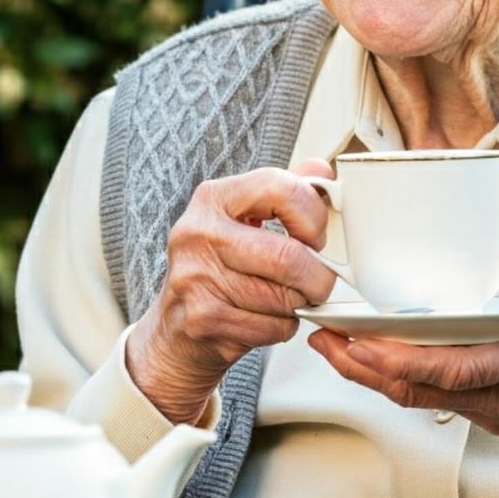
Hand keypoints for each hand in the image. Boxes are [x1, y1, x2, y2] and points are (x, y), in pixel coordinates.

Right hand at [126, 158, 336, 423]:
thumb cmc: (219, 265)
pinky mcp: (203, 319)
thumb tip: (322, 169)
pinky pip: (272, 326)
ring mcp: (196, 277)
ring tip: (286, 298)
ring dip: (299, 304)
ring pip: (283, 296)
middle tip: (318, 281)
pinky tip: (266, 319)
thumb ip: (285, 192)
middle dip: (317, 276)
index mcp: (213, 198)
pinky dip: (283, 327)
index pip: (280, 189)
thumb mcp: (246, 218)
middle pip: (287, 256)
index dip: (313, 217)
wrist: (176, 326)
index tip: (316, 237)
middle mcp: (198, 233)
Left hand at [308, 264, 498, 477]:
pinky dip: (391, 377)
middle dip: (366, 368)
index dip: (404, 359)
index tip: (364, 340)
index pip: (457, 370)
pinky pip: (428, 397)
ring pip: (417, 397)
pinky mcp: (484, 411)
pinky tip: (367, 354)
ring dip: (369, 374)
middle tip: (323, 336)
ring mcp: (491, 411)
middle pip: (421, 389)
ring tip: (329, 342)